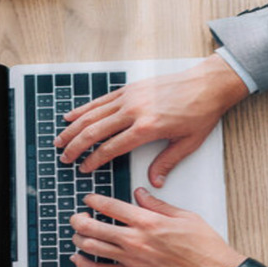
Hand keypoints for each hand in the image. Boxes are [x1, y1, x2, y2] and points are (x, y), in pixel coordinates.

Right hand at [54, 54, 248, 187]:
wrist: (208, 84)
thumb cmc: (200, 113)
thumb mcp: (187, 144)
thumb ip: (166, 163)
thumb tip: (153, 182)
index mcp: (147, 128)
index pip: (111, 148)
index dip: (94, 160)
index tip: (83, 168)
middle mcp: (134, 111)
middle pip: (95, 131)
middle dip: (76, 146)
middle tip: (64, 158)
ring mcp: (129, 97)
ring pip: (93, 114)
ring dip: (74, 128)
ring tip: (60, 140)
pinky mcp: (130, 88)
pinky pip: (101, 100)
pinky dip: (84, 109)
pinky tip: (71, 116)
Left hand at [69, 188, 245, 266]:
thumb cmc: (204, 246)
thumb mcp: (183, 215)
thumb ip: (158, 204)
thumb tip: (142, 193)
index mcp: (148, 221)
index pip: (111, 206)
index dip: (95, 200)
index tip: (89, 198)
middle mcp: (136, 239)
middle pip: (94, 226)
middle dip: (79, 219)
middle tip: (76, 216)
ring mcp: (133, 259)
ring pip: (94, 247)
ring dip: (80, 238)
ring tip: (76, 233)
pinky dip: (86, 264)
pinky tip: (78, 258)